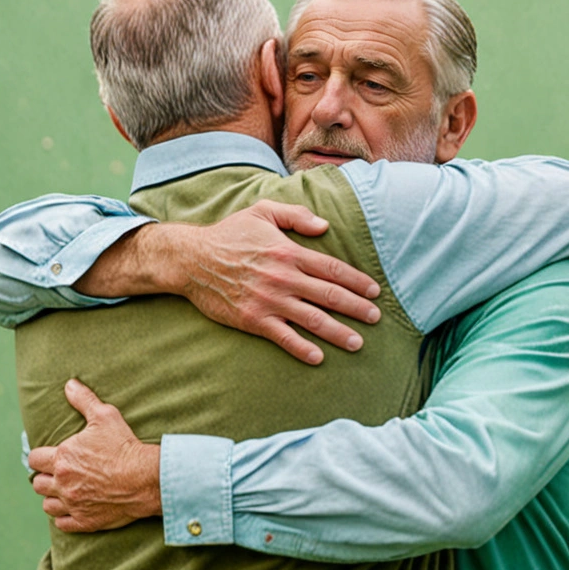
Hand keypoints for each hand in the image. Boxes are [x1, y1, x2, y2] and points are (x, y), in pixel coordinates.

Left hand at [28, 379, 161, 532]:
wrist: (145, 478)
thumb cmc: (124, 446)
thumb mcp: (105, 416)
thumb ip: (84, 400)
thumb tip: (69, 385)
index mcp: (62, 458)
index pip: (34, 459)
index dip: (41, 457)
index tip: (49, 456)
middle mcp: (62, 482)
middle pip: (38, 483)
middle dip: (46, 477)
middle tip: (59, 473)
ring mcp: (73, 504)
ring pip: (47, 505)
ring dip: (53, 497)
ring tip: (64, 491)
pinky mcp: (85, 521)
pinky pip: (62, 523)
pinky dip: (64, 517)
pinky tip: (73, 508)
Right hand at [172, 200, 381, 364]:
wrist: (191, 259)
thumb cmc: (229, 234)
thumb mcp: (262, 212)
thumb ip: (296, 216)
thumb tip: (325, 226)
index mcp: (289, 252)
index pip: (332, 268)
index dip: (356, 281)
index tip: (374, 291)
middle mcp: (283, 277)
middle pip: (329, 295)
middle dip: (356, 308)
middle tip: (376, 318)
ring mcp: (268, 300)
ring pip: (312, 319)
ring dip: (337, 332)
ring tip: (357, 342)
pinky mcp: (252, 319)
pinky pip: (282, 336)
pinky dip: (301, 348)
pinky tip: (318, 357)